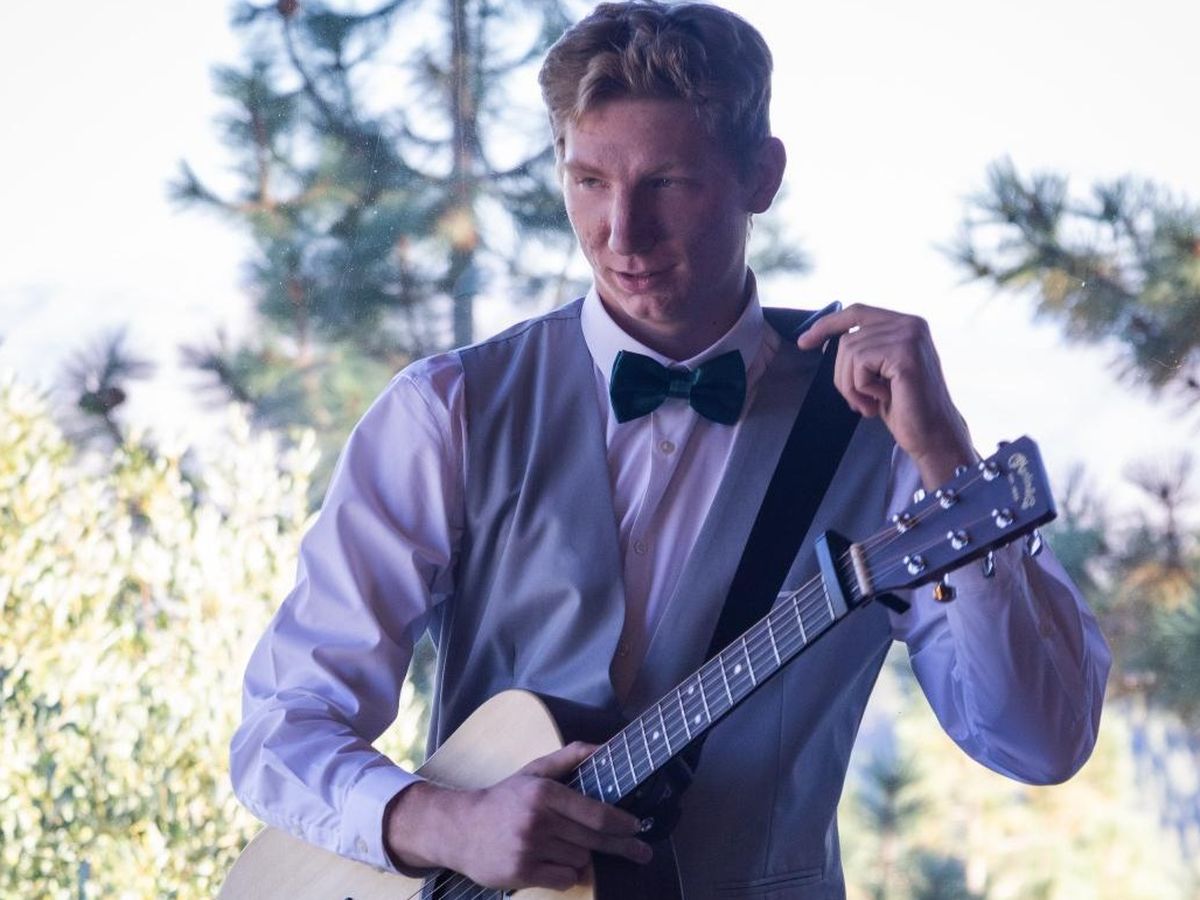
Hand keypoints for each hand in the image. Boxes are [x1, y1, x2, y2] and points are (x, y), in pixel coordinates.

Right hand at [385, 741, 652, 890]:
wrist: (459, 828)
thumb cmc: (504, 798)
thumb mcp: (534, 771)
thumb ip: (570, 757)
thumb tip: (604, 746)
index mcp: (544, 793)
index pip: (594, 813)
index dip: (621, 823)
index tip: (637, 827)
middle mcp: (538, 821)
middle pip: (593, 840)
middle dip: (622, 847)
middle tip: (643, 853)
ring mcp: (529, 849)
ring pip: (579, 860)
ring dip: (581, 856)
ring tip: (564, 846)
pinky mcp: (521, 873)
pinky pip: (563, 880)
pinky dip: (566, 874)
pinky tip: (555, 863)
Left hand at [796, 303, 975, 487]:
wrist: (932, 435)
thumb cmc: (905, 407)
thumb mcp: (878, 373)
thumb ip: (861, 352)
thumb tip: (824, 340)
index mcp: (906, 324)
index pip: (857, 312)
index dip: (827, 324)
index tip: (804, 342)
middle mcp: (911, 324)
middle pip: (847, 338)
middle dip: (842, 374)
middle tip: (858, 401)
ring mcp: (910, 336)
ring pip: (849, 352)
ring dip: (852, 386)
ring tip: (869, 403)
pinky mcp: (905, 354)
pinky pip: (860, 364)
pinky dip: (862, 388)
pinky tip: (881, 400)